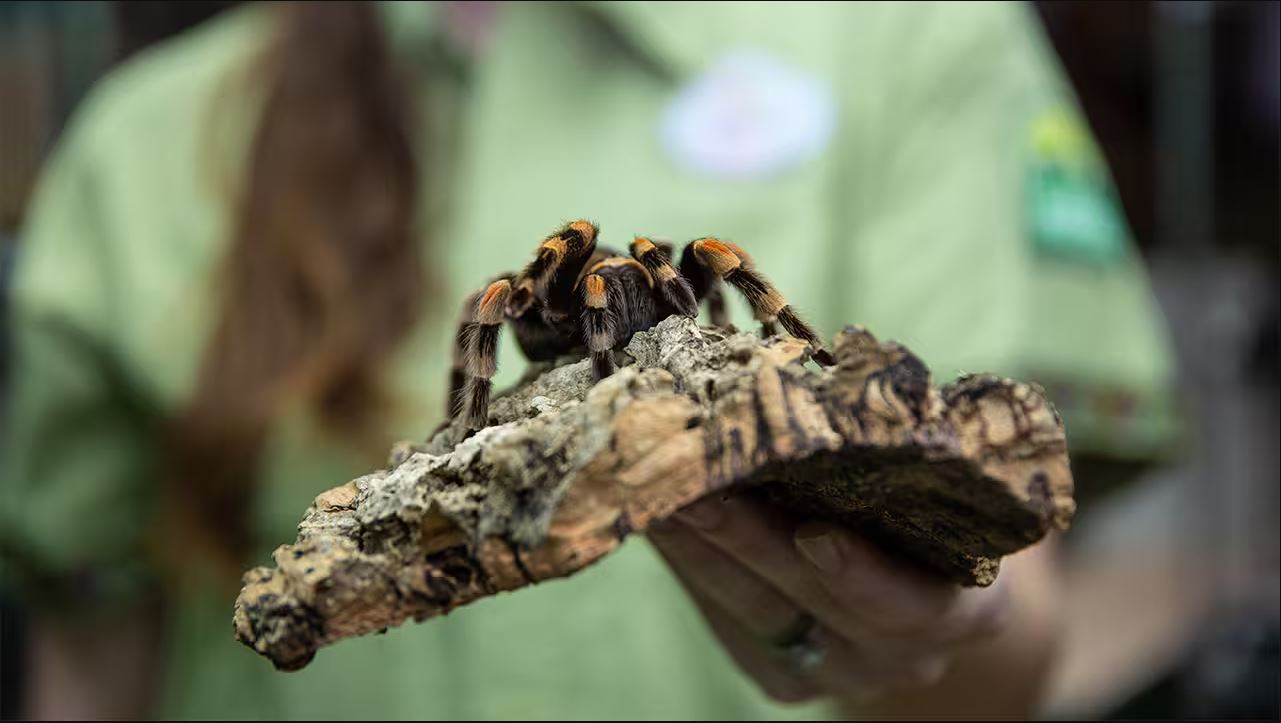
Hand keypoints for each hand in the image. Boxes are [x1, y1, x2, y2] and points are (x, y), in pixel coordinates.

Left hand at [648, 492, 1013, 704]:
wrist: (928, 597)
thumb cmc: (934, 511)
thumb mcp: (939, 490)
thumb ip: (897, 463)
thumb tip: (799, 394)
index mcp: (970, 611)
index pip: (915, 601)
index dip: (862, 574)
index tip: (814, 534)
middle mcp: (905, 655)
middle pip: (816, 603)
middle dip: (749, 544)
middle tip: (695, 488)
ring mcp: (840, 673)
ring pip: (757, 613)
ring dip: (699, 549)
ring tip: (656, 493)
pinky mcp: (785, 676)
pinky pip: (729, 621)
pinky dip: (691, 563)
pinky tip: (657, 517)